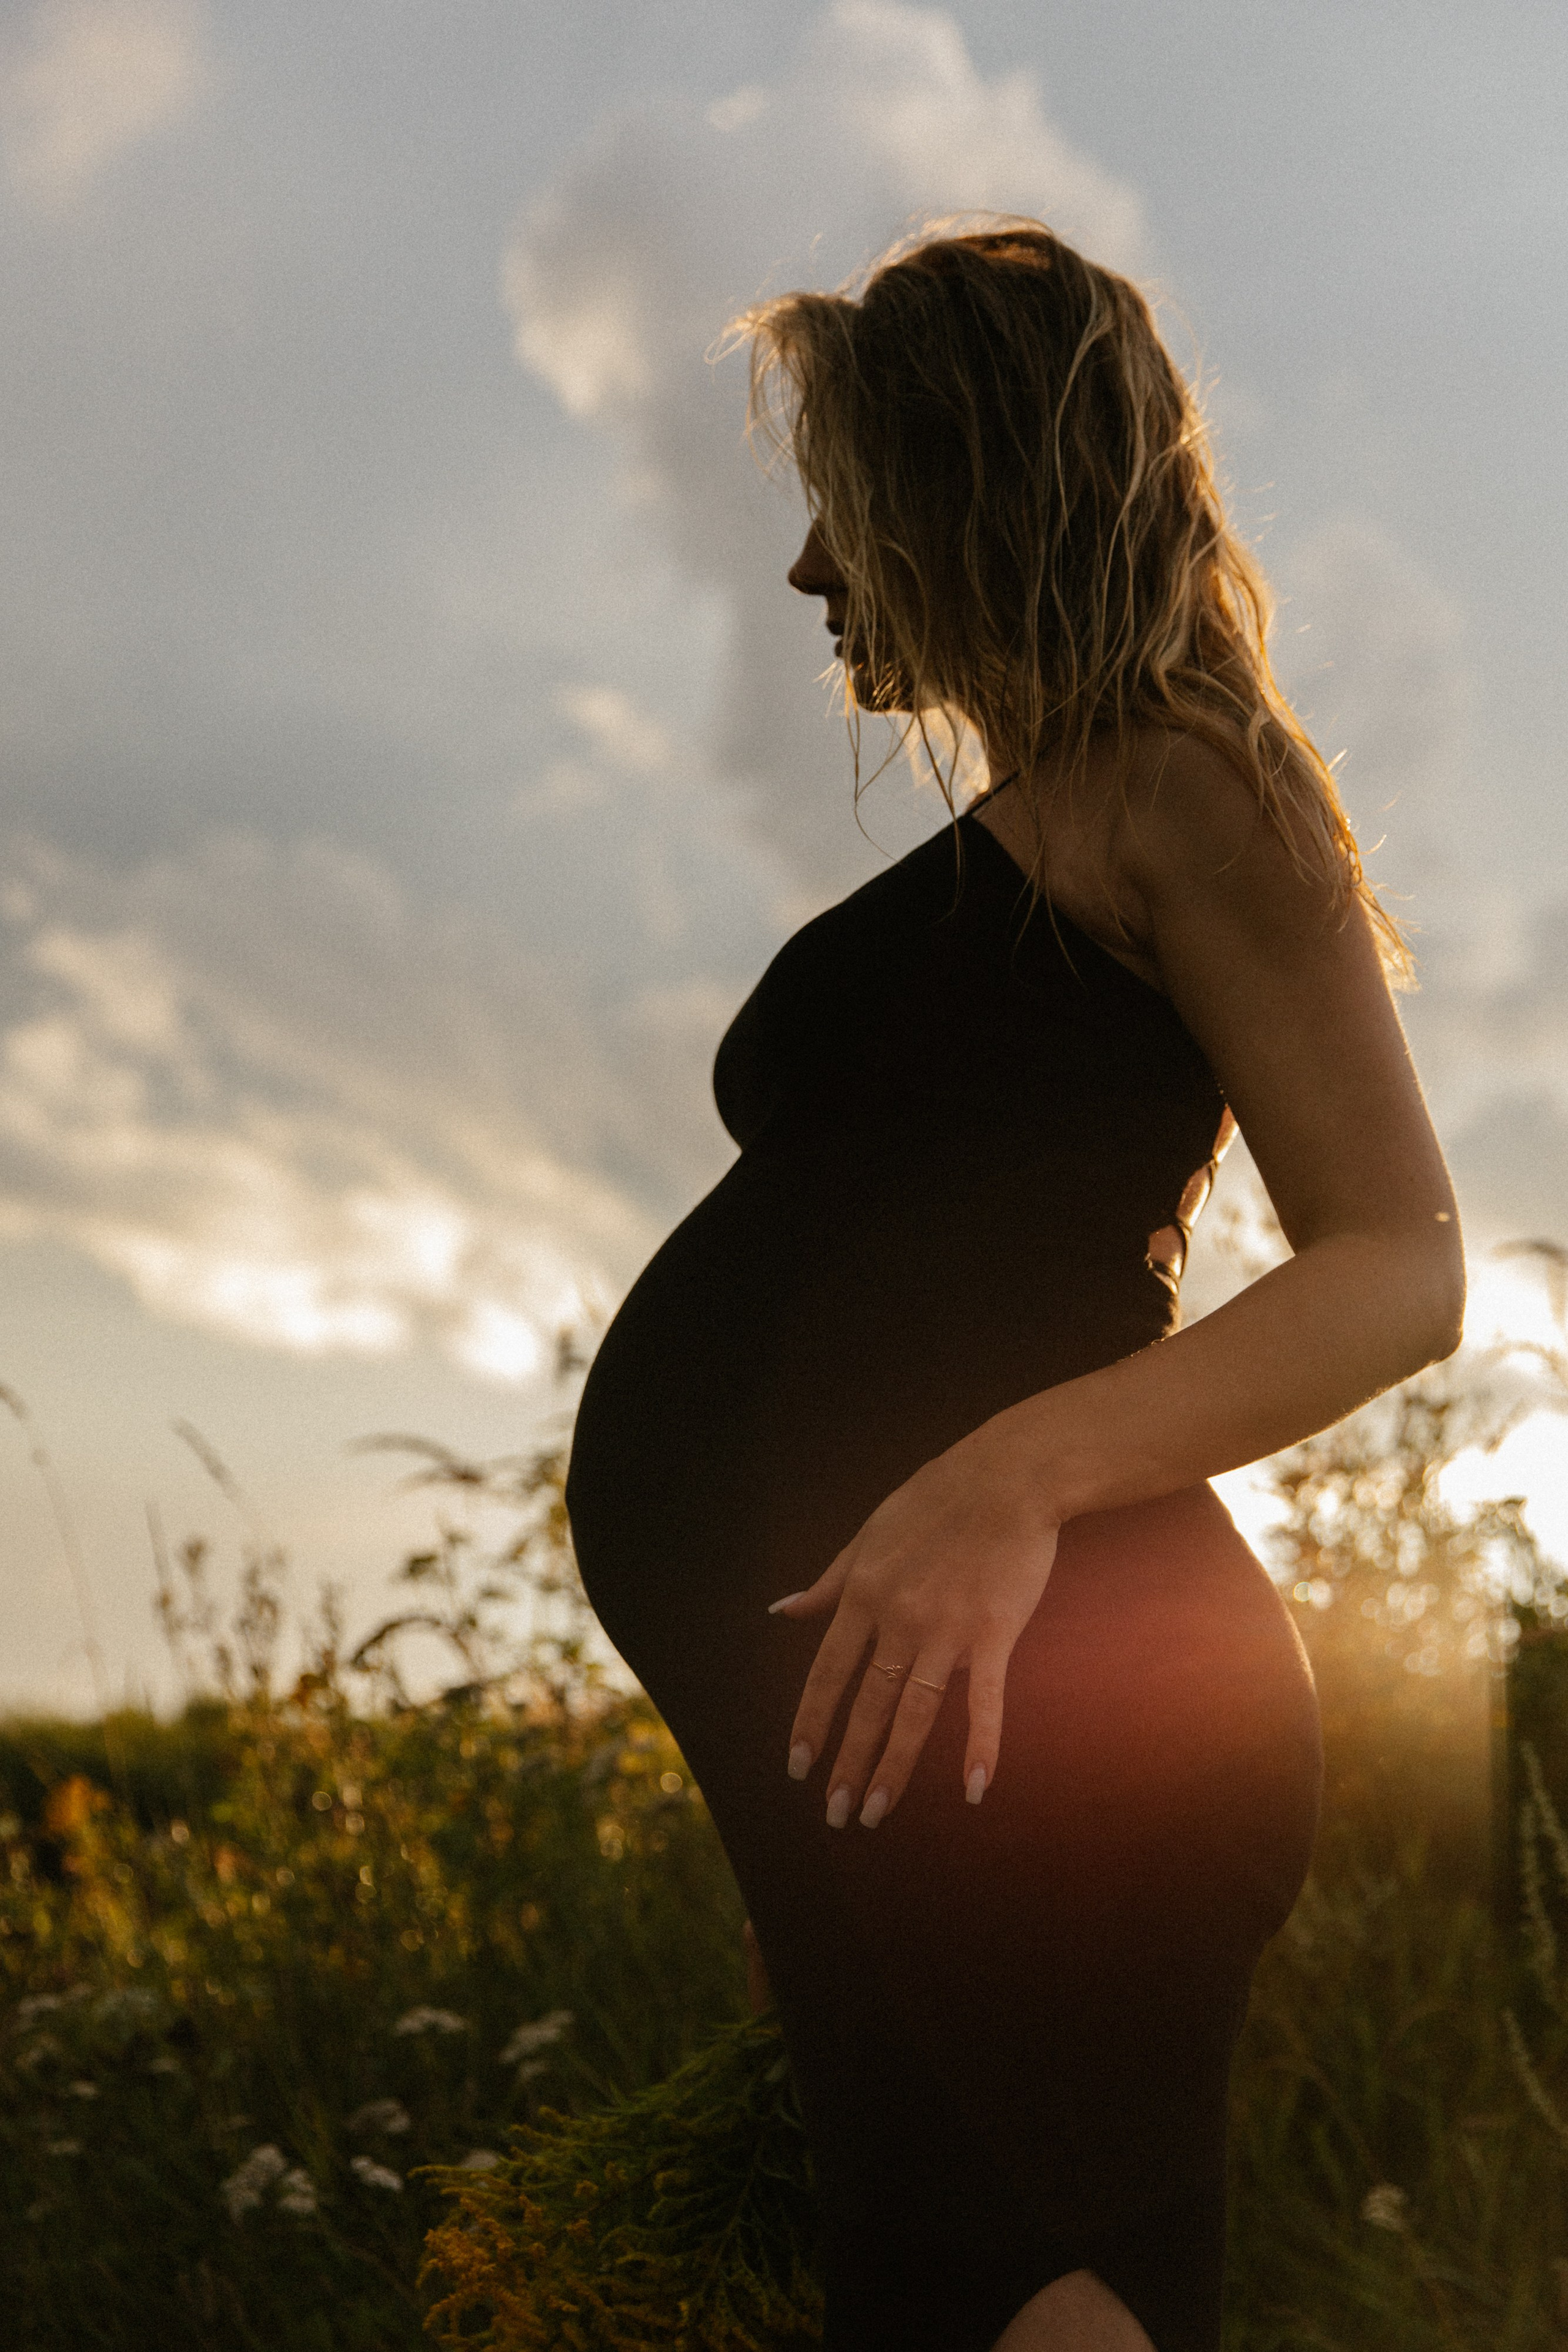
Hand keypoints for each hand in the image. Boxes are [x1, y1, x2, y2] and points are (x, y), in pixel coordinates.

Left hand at [768, 1421, 1060, 1828]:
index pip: (827, 1674)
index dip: (811, 1724)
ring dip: (894, 1769)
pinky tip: (976, 1791)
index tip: (798, 1767)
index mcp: (864, 1593)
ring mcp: (947, 1630)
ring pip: (914, 1714)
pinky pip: (984, 1701)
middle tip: (835, 1814)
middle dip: (847, 1763)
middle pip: (867, 1706)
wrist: (1011, 1475)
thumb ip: (829, 1582)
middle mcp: (898, 1619)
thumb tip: (782, 1610)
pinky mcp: (994, 1633)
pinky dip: (981, 1747)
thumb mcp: (869, 1534)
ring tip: (876, 1814)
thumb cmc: (938, 1499)